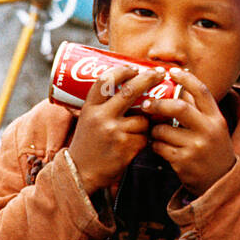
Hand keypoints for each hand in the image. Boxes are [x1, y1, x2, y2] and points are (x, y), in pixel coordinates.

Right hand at [68, 65, 159, 193]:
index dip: (122, 70)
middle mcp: (101, 117)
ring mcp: (115, 132)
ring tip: (138, 127)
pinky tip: (136, 142)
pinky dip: (145, 137)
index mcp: (89, 108)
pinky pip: (145, 136)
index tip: (134, 66)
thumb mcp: (87, 119)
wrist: (81, 173)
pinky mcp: (127, 147)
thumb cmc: (88, 143)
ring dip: (147, 120)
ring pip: (143, 118)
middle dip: (148, 79)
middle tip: (159, 73)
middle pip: (129, 91)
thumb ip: (103, 105)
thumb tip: (127, 84)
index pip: (105, 80)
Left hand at [146, 68, 236, 195]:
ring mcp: (196, 147)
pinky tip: (158, 146)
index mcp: (216, 118)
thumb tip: (178, 85)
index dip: (185, 78)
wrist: (219, 181)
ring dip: (154, 130)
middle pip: (178, 107)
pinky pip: (159, 147)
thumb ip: (198, 109)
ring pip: (163, 129)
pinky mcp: (183, 162)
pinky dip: (155, 145)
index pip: (201, 91)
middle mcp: (208, 131)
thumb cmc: (212, 149)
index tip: (171, 71)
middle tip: (146, 103)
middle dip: (158, 104)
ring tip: (155, 132)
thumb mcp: (213, 127)